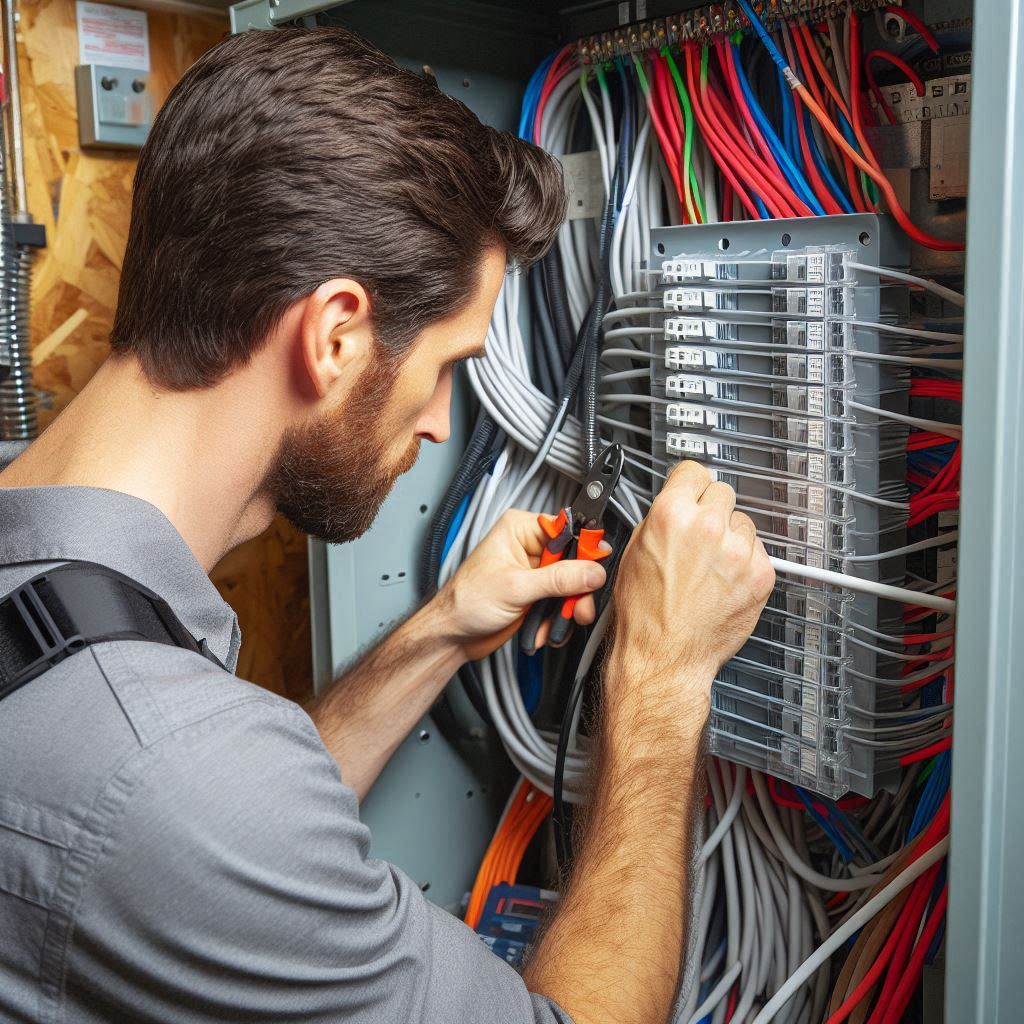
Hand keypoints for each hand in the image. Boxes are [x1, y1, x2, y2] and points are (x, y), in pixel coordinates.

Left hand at [433, 509, 609, 662]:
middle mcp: (529, 547)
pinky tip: (542, 629)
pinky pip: (562, 603)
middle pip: (574, 561)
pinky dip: (557, 620)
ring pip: (572, 585)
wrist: (453, 635)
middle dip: (578, 589)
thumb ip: (558, 579)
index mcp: (520, 529)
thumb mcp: (516, 588)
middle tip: (579, 607)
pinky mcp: (537, 594)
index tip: (597, 568)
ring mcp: (535, 572)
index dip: (585, 549)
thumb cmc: (466, 602)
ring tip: (556, 624)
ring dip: (566, 609)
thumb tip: (592, 571)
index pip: (566, 529)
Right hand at [609, 460, 774, 720]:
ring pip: (743, 523)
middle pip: (723, 492)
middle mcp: (708, 527)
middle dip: (711, 510)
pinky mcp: (760, 575)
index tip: (693, 490)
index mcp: (672, 516)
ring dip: (730, 537)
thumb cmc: (645, 614)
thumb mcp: (635, 552)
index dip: (690, 484)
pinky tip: (723, 580)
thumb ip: (661, 519)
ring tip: (709, 565)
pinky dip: (745, 562)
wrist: (664, 656)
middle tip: (699, 535)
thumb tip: (679, 504)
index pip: (694, 471)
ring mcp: (738, 552)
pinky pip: (758, 551)